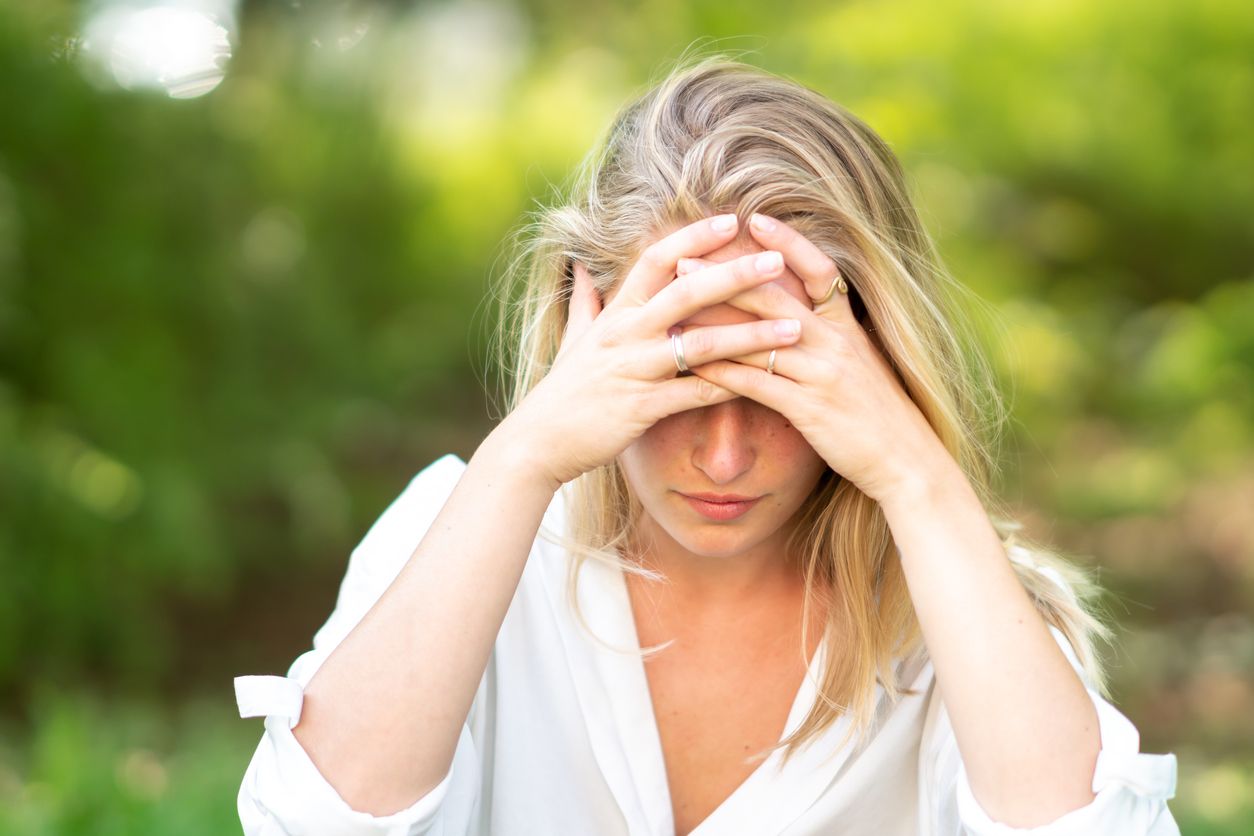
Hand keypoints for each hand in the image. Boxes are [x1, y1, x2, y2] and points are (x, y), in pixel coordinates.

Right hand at [507, 215, 807, 487]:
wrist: (538, 442)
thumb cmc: (562, 390)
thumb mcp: (572, 338)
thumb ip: (585, 301)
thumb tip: (582, 266)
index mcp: (614, 313)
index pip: (655, 260)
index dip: (692, 237)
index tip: (731, 220)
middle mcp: (625, 334)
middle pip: (685, 292)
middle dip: (734, 274)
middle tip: (777, 260)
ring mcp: (633, 370)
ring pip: (699, 343)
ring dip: (749, 334)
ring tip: (793, 327)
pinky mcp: (641, 408)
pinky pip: (694, 393)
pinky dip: (730, 386)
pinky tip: (766, 383)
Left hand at [683, 213, 953, 504]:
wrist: (906, 459)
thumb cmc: (879, 412)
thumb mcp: (861, 362)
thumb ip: (830, 335)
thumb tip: (797, 315)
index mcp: (849, 326)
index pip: (820, 270)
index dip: (789, 243)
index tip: (755, 219)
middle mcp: (836, 343)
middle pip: (775, 299)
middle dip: (725, 278)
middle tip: (684, 260)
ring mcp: (822, 375)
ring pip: (758, 340)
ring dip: (711, 324)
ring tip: (672, 312)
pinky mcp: (809, 409)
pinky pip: (757, 384)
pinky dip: (722, 373)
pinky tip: (693, 365)